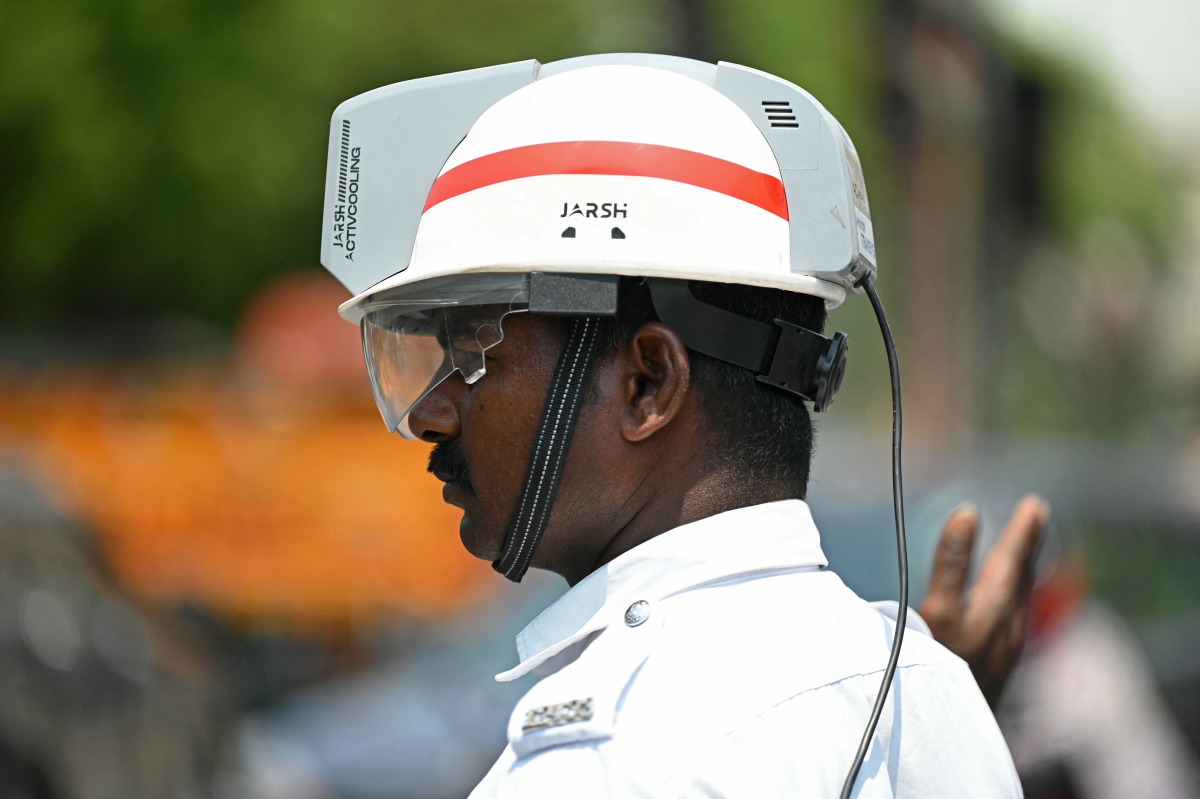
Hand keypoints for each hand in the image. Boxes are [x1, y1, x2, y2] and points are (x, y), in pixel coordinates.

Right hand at [919, 495, 1048, 707]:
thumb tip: (968, 511)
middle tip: (1034, 517)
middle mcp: (1007, 630)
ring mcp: (1002, 652)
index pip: (1014, 561)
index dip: (1022, 532)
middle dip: (1024, 548)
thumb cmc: (941, 670)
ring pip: (1017, 603)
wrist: (945, 735)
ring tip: (1018, 555)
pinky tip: (997, 608)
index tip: (1035, 505)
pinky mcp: (992, 669)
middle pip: (1020, 580)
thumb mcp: (939, 612)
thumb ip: (953, 563)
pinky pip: (1009, 620)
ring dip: (1018, 573)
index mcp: (997, 610)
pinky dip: (1008, 598)